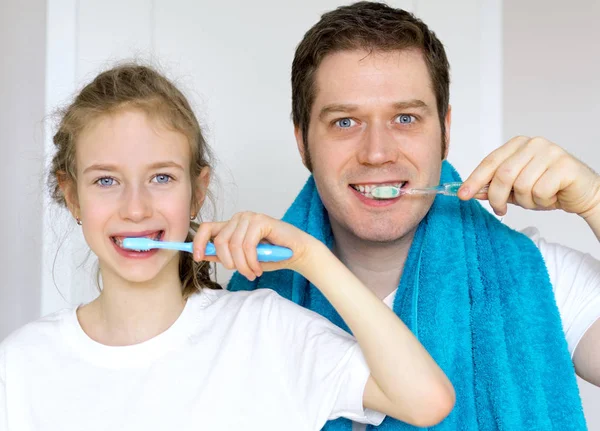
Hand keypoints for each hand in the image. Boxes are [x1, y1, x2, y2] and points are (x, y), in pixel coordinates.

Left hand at [192, 212, 317, 279]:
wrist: (297, 253)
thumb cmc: (272, 255)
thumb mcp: (242, 258)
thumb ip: (223, 255)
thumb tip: (203, 255)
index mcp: (232, 225)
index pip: (207, 228)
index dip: (198, 243)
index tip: (197, 258)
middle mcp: (239, 218)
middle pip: (219, 241)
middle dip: (229, 263)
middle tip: (242, 273)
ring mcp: (250, 217)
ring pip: (233, 246)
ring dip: (243, 266)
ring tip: (253, 273)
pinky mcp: (261, 221)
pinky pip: (247, 246)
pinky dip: (252, 261)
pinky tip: (258, 268)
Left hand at [459, 136, 599, 217]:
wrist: (583, 194)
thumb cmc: (548, 189)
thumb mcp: (515, 190)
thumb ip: (494, 188)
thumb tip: (471, 192)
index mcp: (518, 145)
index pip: (490, 162)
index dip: (474, 180)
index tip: (462, 195)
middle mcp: (533, 144)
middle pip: (503, 175)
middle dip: (497, 197)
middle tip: (500, 210)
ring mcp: (550, 152)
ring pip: (522, 186)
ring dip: (526, 201)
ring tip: (537, 200)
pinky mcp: (564, 165)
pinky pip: (540, 191)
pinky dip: (542, 201)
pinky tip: (552, 197)